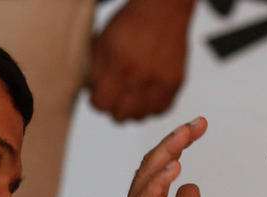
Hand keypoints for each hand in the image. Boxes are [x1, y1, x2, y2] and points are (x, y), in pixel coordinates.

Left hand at [88, 0, 195, 121]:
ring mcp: (160, 83)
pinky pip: (160, 111)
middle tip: (116, 93)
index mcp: (118, 67)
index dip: (98, 101)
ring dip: (133, 109)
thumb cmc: (131, 24)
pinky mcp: (175, 84)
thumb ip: (94, 71)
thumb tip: (91, 94)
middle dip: (113, 106)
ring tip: (132, 93)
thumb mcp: (102, 43)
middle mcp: (140, 79)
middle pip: (119, 116)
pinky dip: (152, 106)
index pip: (101, 105)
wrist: (164, 11)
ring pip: (139, 117)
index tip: (100, 93)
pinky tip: (147, 93)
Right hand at [115, 117, 207, 196]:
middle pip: (153, 166)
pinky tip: (173, 168)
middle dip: (174, 142)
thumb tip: (191, 184)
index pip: (162, 168)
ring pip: (145, 178)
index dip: (179, 145)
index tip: (199, 127)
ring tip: (186, 137)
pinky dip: (156, 183)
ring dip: (166, 154)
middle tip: (197, 124)